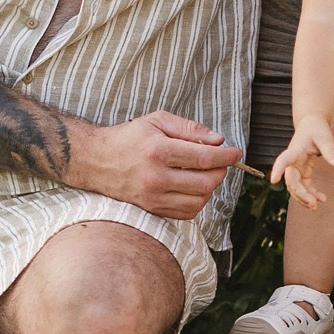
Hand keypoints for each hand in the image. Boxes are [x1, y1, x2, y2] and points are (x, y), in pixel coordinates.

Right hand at [69, 111, 243, 218]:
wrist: (97, 160)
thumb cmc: (129, 137)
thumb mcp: (158, 121)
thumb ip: (190, 129)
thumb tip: (218, 141)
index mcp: (159, 151)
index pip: (204, 158)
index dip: (226, 156)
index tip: (236, 153)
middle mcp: (156, 177)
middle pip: (205, 182)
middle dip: (220, 172)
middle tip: (219, 162)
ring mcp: (153, 197)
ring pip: (199, 201)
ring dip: (210, 188)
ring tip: (205, 174)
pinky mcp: (152, 209)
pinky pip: (186, 213)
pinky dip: (197, 201)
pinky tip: (193, 187)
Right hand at [267, 113, 333, 208]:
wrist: (311, 125)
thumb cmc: (317, 129)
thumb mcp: (325, 138)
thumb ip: (331, 151)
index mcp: (295, 150)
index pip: (284, 159)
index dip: (278, 169)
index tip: (273, 179)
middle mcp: (292, 161)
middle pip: (291, 180)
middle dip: (300, 193)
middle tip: (313, 204)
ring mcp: (295, 167)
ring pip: (295, 187)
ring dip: (304, 197)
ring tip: (316, 206)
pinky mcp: (301, 171)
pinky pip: (303, 186)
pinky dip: (310, 194)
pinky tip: (322, 199)